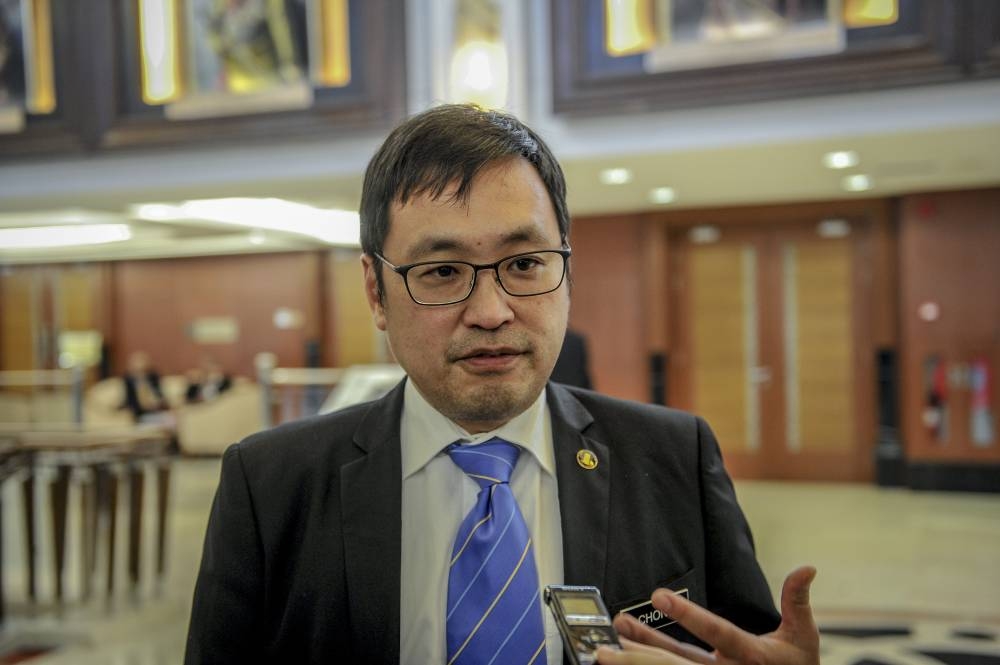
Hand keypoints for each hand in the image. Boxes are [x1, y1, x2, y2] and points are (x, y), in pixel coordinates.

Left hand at [596, 566, 818, 664]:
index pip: (717, 633)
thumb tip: (807, 568)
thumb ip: (797, 601)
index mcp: (752, 658)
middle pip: (677, 664)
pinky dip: (643, 658)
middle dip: (640, 654)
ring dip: (634, 656)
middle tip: (606, 646)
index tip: (659, 595)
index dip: (688, 616)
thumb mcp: (804, 636)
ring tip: (603, 646)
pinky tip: (622, 646)